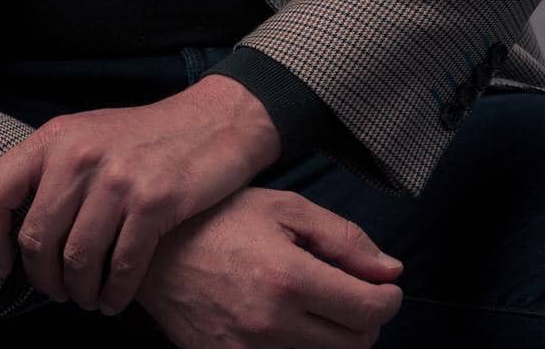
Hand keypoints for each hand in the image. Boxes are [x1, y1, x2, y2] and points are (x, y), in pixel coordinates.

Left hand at [0, 77, 279, 312]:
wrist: (212, 122)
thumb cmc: (145, 137)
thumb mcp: (88, 135)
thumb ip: (52, 172)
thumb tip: (17, 233)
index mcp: (54, 138)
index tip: (2, 265)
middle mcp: (78, 155)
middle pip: (35, 240)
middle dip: (43, 279)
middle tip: (59, 290)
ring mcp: (115, 178)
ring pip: (76, 261)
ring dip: (80, 292)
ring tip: (88, 296)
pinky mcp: (153, 202)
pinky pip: (120, 268)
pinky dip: (114, 294)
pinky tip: (115, 298)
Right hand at [132, 184, 404, 347]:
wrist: (154, 249)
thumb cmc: (220, 219)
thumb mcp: (283, 208)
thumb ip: (343, 238)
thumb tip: (391, 271)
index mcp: (289, 279)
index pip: (370, 310)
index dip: (387, 296)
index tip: (382, 284)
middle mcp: (273, 326)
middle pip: (356, 345)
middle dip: (364, 318)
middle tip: (347, 291)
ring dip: (335, 337)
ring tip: (316, 304)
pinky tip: (290, 322)